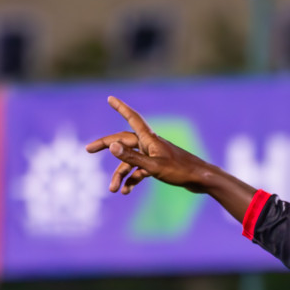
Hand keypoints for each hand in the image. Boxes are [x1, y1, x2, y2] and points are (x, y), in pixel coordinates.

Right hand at [86, 97, 211, 194]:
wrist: (202, 180)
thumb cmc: (180, 171)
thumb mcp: (153, 166)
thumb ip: (131, 157)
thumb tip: (111, 146)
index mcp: (149, 139)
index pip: (132, 118)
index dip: (121, 108)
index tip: (110, 98)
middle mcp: (150, 144)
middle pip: (123, 142)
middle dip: (106, 146)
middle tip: (87, 150)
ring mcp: (154, 155)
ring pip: (130, 161)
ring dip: (120, 174)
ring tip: (113, 189)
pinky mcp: (158, 167)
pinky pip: (139, 171)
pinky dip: (132, 179)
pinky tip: (126, 191)